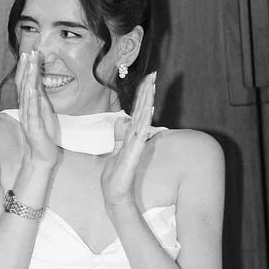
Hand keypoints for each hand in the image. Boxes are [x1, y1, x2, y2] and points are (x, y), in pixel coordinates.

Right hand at [15, 50, 60, 167]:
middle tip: (28, 52)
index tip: (29, 52)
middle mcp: (25, 108)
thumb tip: (38, 80)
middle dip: (25, 68)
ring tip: (30, 64)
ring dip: (28, 78)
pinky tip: (32, 87)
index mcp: (27, 104)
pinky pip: (32, 109)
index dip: (25, 67)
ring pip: (26, 94)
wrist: (42, 156)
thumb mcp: (44, 111)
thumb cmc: (44, 134)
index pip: (24, 82)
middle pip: (22, 84)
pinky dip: (31, 97)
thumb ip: (40, 96)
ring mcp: (28, 117)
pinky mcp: (34, 126)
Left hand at [101, 72, 156, 208]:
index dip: (143, 95)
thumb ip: (120, 134)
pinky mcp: (133, 154)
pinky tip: (147, 112)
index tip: (148, 78)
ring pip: (142, 119)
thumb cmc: (116, 174)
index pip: (138, 110)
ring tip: (152, 86)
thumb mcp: (115, 149)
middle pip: (143, 110)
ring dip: (147, 102)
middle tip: (153, 74)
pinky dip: (143, 123)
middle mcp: (136, 138)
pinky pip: (139, 135)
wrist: (115, 194)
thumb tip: (123, 119)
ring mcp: (136, 145)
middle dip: (147, 93)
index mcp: (132, 135)